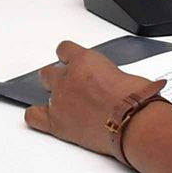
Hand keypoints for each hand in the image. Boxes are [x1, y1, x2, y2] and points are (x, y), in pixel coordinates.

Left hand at [22, 40, 162, 156]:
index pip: (64, 49)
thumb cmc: (137, 99)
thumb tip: (110, 84)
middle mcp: (67, 78)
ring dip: (55, 98)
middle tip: (73, 89)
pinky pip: (34, 117)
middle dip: (59, 79)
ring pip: (44, 92)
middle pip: (48, 72)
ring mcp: (59, 100)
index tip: (71, 61)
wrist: (134, 122)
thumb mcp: (126, 74)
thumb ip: (107, 75)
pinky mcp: (57, 123)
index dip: (68, 57)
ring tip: (69, 107)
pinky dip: (37, 117)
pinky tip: (43, 118)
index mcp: (84, 60)